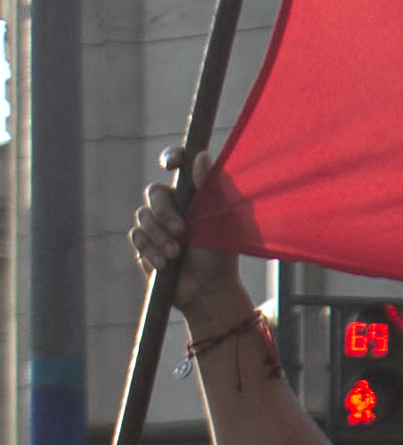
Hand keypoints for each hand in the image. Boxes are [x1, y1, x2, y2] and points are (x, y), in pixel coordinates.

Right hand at [129, 149, 244, 325]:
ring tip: (176, 254)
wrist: (210, 289)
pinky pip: (136, 236)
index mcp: (195, 193)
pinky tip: (165, 264)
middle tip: (182, 232)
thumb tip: (200, 156)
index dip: (171, 157)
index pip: (180, 165)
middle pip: (154, 192)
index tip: (170, 164)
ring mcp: (157, 223)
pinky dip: (150, 250)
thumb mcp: (224, 220)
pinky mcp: (144, 241)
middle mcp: (174, 204)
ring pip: (143, 216)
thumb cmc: (222, 252)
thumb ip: (213, 188)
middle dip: (165, 212)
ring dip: (160, 236)